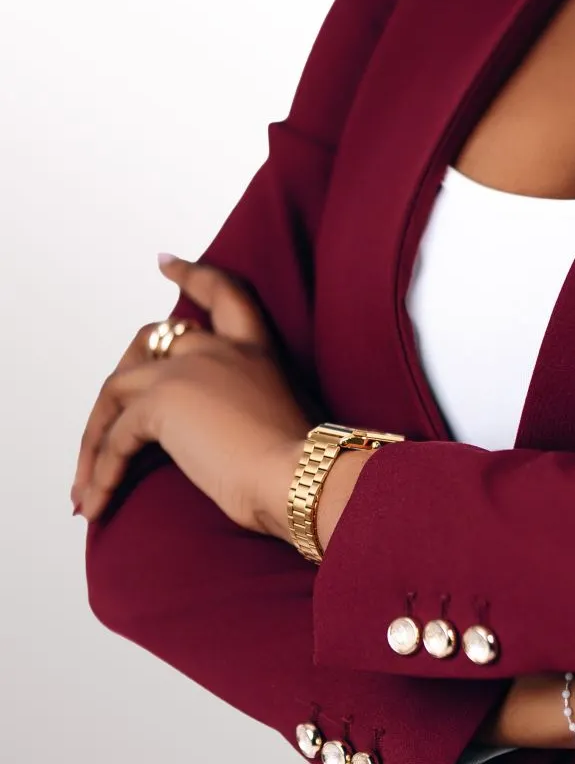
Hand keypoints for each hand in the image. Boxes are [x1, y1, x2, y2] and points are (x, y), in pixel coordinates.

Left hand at [71, 255, 311, 538]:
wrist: (298, 476)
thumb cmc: (297, 466)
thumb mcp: (273, 419)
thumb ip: (241, 408)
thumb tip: (209, 432)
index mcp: (254, 349)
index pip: (223, 293)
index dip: (192, 274)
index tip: (166, 261)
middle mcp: (218, 349)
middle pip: (147, 341)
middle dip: (116, 385)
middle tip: (96, 432)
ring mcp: (186, 370)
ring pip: (116, 392)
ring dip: (95, 442)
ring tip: (86, 488)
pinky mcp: (162, 401)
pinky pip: (114, 437)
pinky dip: (100, 472)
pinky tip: (97, 501)